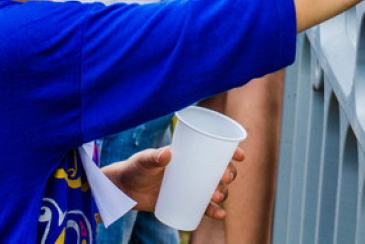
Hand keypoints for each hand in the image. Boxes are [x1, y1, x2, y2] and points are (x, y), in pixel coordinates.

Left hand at [103, 146, 244, 217]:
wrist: (124, 189)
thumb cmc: (135, 168)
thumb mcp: (144, 160)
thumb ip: (154, 157)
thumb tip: (167, 154)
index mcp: (189, 154)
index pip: (214, 149)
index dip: (231, 151)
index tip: (240, 155)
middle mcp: (194, 169)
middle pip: (219, 170)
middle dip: (228, 174)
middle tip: (224, 179)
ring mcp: (190, 186)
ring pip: (215, 189)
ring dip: (223, 193)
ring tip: (218, 197)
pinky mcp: (185, 201)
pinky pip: (204, 207)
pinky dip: (214, 211)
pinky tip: (221, 215)